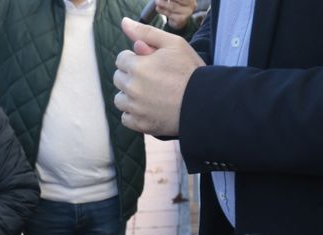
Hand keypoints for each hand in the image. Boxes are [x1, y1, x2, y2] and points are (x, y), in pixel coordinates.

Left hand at [113, 18, 203, 136]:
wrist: (204, 101)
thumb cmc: (190, 71)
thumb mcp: (173, 44)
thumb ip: (146, 32)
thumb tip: (124, 23)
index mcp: (137, 66)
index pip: (121, 59)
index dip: (135, 59)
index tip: (150, 64)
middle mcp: (132, 88)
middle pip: (118, 79)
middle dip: (131, 76)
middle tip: (152, 79)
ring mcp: (135, 108)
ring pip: (120, 100)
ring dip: (129, 96)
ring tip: (150, 95)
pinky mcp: (141, 124)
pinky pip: (126, 118)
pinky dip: (133, 114)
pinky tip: (148, 109)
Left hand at [153, 0, 196, 30]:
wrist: (180, 20)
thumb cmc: (177, 5)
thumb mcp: (176, 1)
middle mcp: (191, 4)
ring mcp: (187, 12)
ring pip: (173, 7)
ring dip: (163, 4)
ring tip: (157, 2)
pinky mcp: (182, 19)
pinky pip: (170, 14)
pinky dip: (163, 11)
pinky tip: (157, 8)